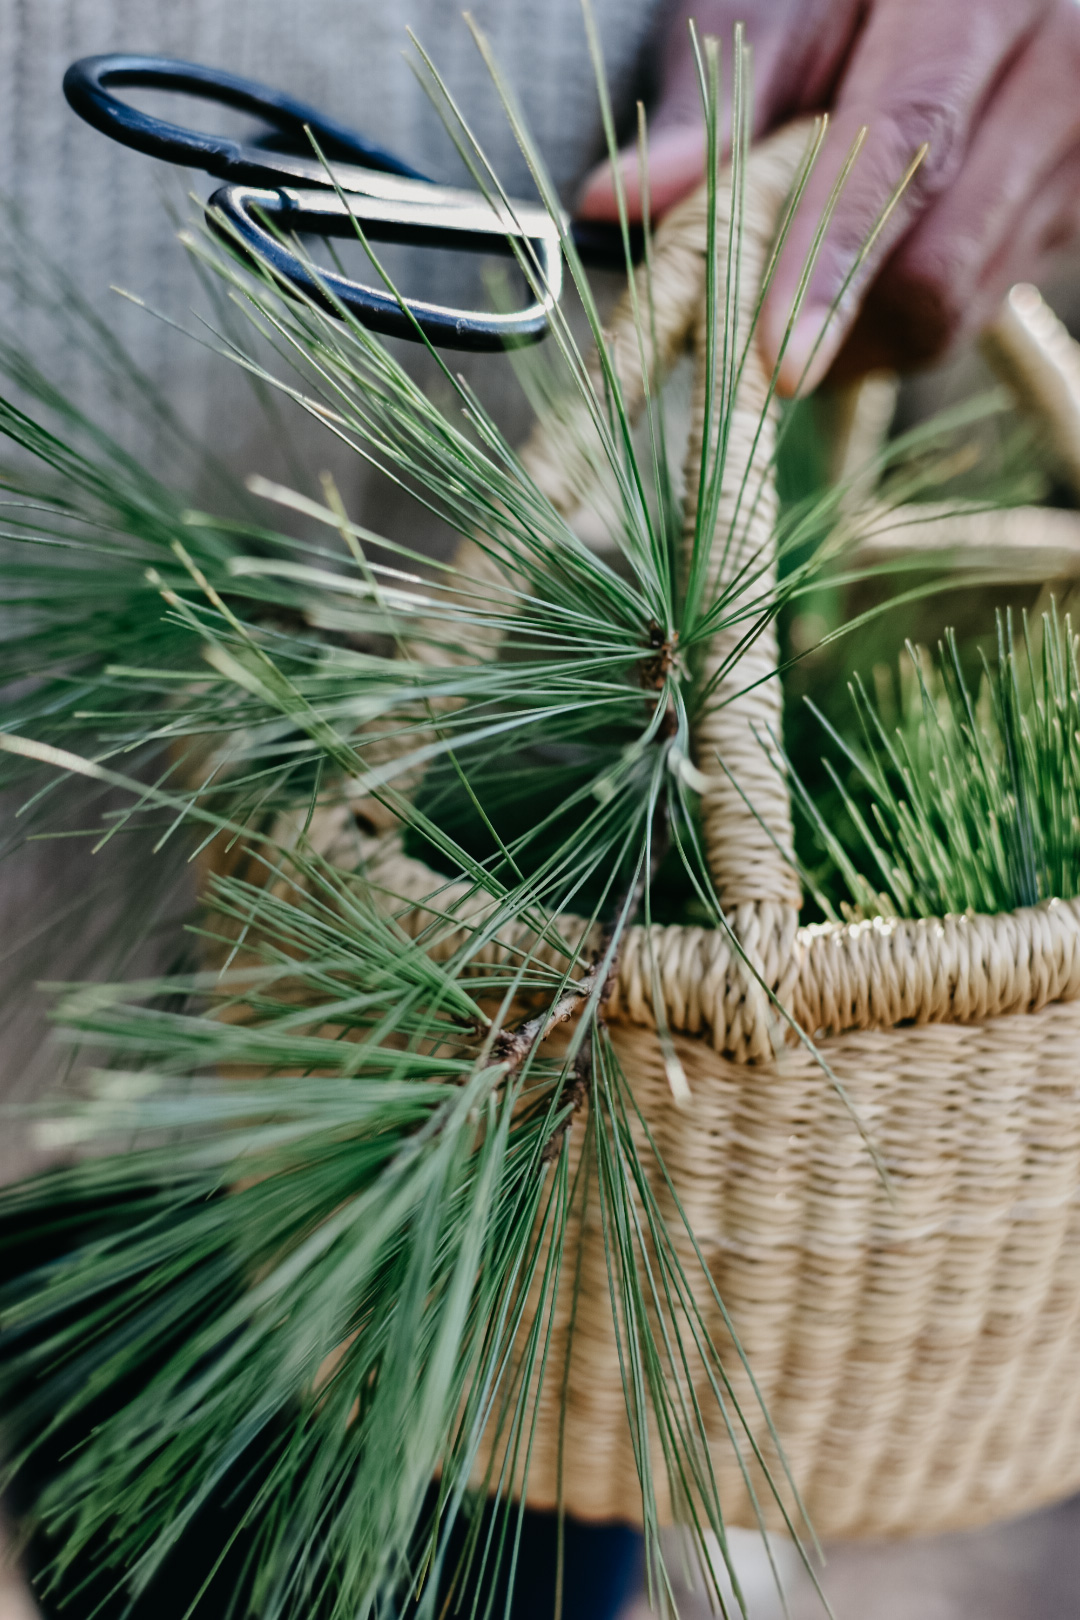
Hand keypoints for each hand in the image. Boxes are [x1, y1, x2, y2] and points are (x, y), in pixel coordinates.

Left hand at [577, 0, 1079, 392]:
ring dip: (855, 333)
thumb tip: (615, 203)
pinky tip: (860, 273)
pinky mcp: (1072, 213)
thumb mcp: (772, 3)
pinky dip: (894, 322)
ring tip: (796, 286)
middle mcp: (1055, 68)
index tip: (778, 360)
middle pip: (940, 264)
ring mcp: (1075, 153)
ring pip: (955, 308)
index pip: (906, 146)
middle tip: (744, 340)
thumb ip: (709, 104)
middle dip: (832, 325)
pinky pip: (973, 313)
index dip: (833, 261)